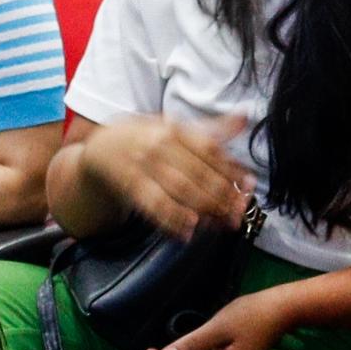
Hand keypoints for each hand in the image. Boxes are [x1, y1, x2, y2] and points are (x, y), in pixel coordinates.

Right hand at [85, 110, 252, 235]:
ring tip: (222, 223)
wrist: (100, 148)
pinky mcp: (131, 187)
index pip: (209, 149)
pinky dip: (172, 221)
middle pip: (198, 174)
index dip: (232, 168)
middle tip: (239, 212)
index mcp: (175, 129)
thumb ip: (211, 128)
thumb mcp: (175, 126)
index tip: (250, 185)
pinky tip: (187, 233)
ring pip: (180, 191)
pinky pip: (154, 206)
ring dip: (205, 210)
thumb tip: (245, 116)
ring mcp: (143, 166)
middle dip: (223, 196)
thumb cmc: (145, 137)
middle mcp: (159, 145)